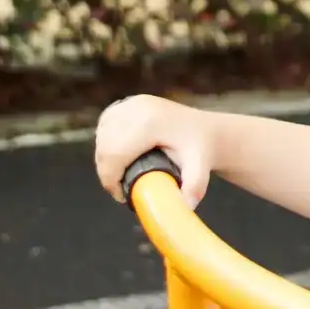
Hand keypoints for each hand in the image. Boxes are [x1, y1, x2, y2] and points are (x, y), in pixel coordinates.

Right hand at [95, 94, 214, 208]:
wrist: (207, 130)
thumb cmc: (201, 149)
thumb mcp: (200, 167)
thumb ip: (195, 186)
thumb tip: (186, 206)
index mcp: (149, 123)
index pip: (114, 154)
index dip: (110, 179)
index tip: (121, 196)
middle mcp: (137, 108)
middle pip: (105, 146)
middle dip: (108, 172)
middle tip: (120, 189)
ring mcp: (132, 102)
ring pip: (102, 136)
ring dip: (105, 159)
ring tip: (120, 175)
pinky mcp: (130, 102)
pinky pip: (106, 126)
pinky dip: (106, 143)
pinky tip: (117, 156)